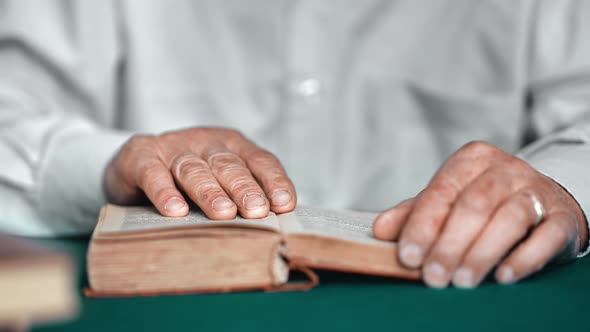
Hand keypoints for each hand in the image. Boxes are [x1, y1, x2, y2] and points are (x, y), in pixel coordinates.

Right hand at [103, 127, 295, 218]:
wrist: (133, 164)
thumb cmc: (188, 181)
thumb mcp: (220, 181)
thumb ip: (243, 196)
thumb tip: (276, 224)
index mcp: (233, 145)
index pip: (260, 160)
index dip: (273, 181)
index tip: (284, 204)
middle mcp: (205, 142)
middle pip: (228, 165)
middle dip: (244, 188)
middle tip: (256, 211)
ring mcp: (172, 147)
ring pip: (195, 169)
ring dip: (210, 192)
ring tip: (224, 213)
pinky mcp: (141, 156)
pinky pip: (154, 174)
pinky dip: (165, 192)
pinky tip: (175, 210)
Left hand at [373, 141, 587, 287]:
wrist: (544, 200)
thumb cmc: (486, 202)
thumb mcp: (449, 200)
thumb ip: (415, 213)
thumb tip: (380, 230)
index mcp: (471, 160)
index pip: (441, 192)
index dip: (422, 226)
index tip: (407, 256)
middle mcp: (505, 169)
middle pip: (473, 205)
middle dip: (449, 244)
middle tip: (434, 277)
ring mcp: (536, 190)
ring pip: (508, 218)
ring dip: (482, 253)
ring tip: (462, 281)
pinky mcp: (562, 215)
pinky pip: (546, 235)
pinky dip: (525, 257)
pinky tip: (505, 276)